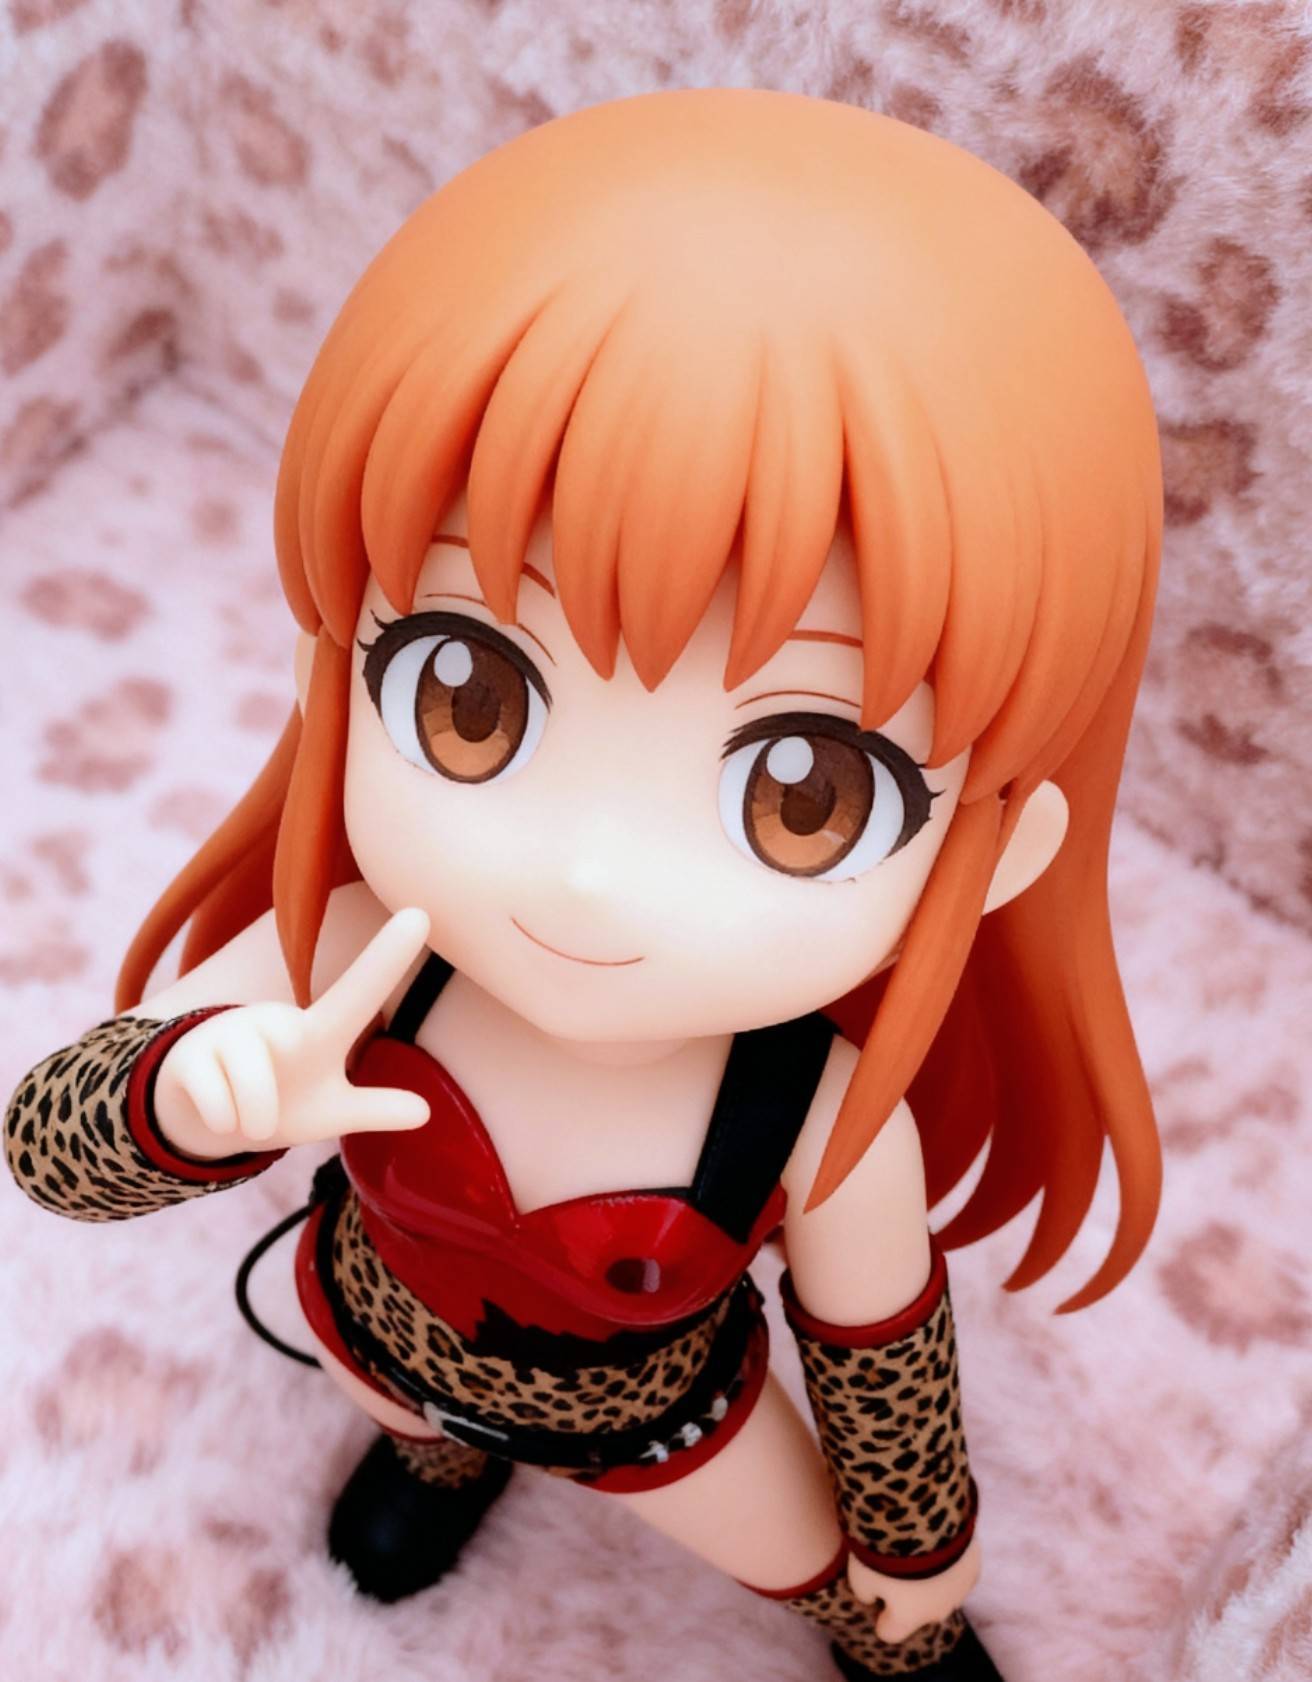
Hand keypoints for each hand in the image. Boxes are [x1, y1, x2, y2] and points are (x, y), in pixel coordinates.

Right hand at [154, 907, 432, 1157]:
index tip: (420, 913)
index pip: (360, 992)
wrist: (207, 1111)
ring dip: (250, 1121)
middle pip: (284, 1069)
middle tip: (265, 1111)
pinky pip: (215, 1103)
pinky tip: (213, 1107)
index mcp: (318, 1031)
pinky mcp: (191, 1050)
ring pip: (251, 1093)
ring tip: (241, 1112)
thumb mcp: (328, 1109)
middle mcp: (277, 1020)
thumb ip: (373, 1108)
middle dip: (271, 1112)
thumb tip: (425, 1113)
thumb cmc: (281, 1098)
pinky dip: (219, 1120)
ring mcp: (231, 1029)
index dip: (388, 957)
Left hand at [846, 1538, 980, 1643]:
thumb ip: (865, 1592)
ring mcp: (959, 1590)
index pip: (888, 1631)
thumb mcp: (859, 1573)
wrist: (926, 1516)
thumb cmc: (885, 1550)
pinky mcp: (974, 1565)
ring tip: (916, 1546)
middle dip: (906, 1594)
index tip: (871, 1591)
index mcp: (907, 1619)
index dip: (877, 1612)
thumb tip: (872, 1597)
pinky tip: (937, 1538)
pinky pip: (957, 1569)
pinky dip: (948, 1559)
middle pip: (917, 1611)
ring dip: (930, 1576)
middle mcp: (936, 1613)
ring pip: (940, 1591)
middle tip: (893, 1563)